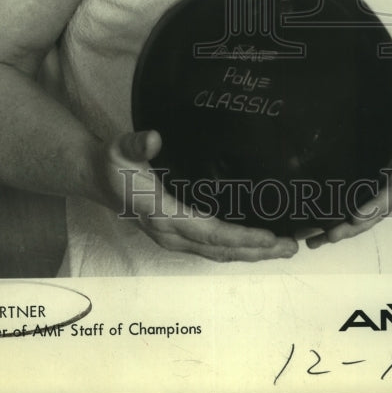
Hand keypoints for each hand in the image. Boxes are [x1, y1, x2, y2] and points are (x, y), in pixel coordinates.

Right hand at [100, 129, 299, 262]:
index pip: (208, 232)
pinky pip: (212, 249)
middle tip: (292, 247)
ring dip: (252, 254)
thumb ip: (136, 144)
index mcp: (162, 214)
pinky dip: (238, 249)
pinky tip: (258, 244)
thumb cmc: (113, 163)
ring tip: (285, 249)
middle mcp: (171, 234)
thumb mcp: (120, 149)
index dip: (241, 237)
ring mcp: (174, 238)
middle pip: (220, 250)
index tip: (270, 237)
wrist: (98, 179)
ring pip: (218, 254)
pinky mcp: (178, 236)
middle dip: (258, 251)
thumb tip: (153, 138)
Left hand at [305, 62, 391, 248]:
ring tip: (314, 241)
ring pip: (367, 210)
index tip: (358, 215)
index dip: (379, 201)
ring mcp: (385, 176)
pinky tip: (314, 229)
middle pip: (380, 206)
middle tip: (329, 235)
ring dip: (343, 228)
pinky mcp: (371, 175)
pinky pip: (356, 200)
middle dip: (356, 224)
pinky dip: (339, 216)